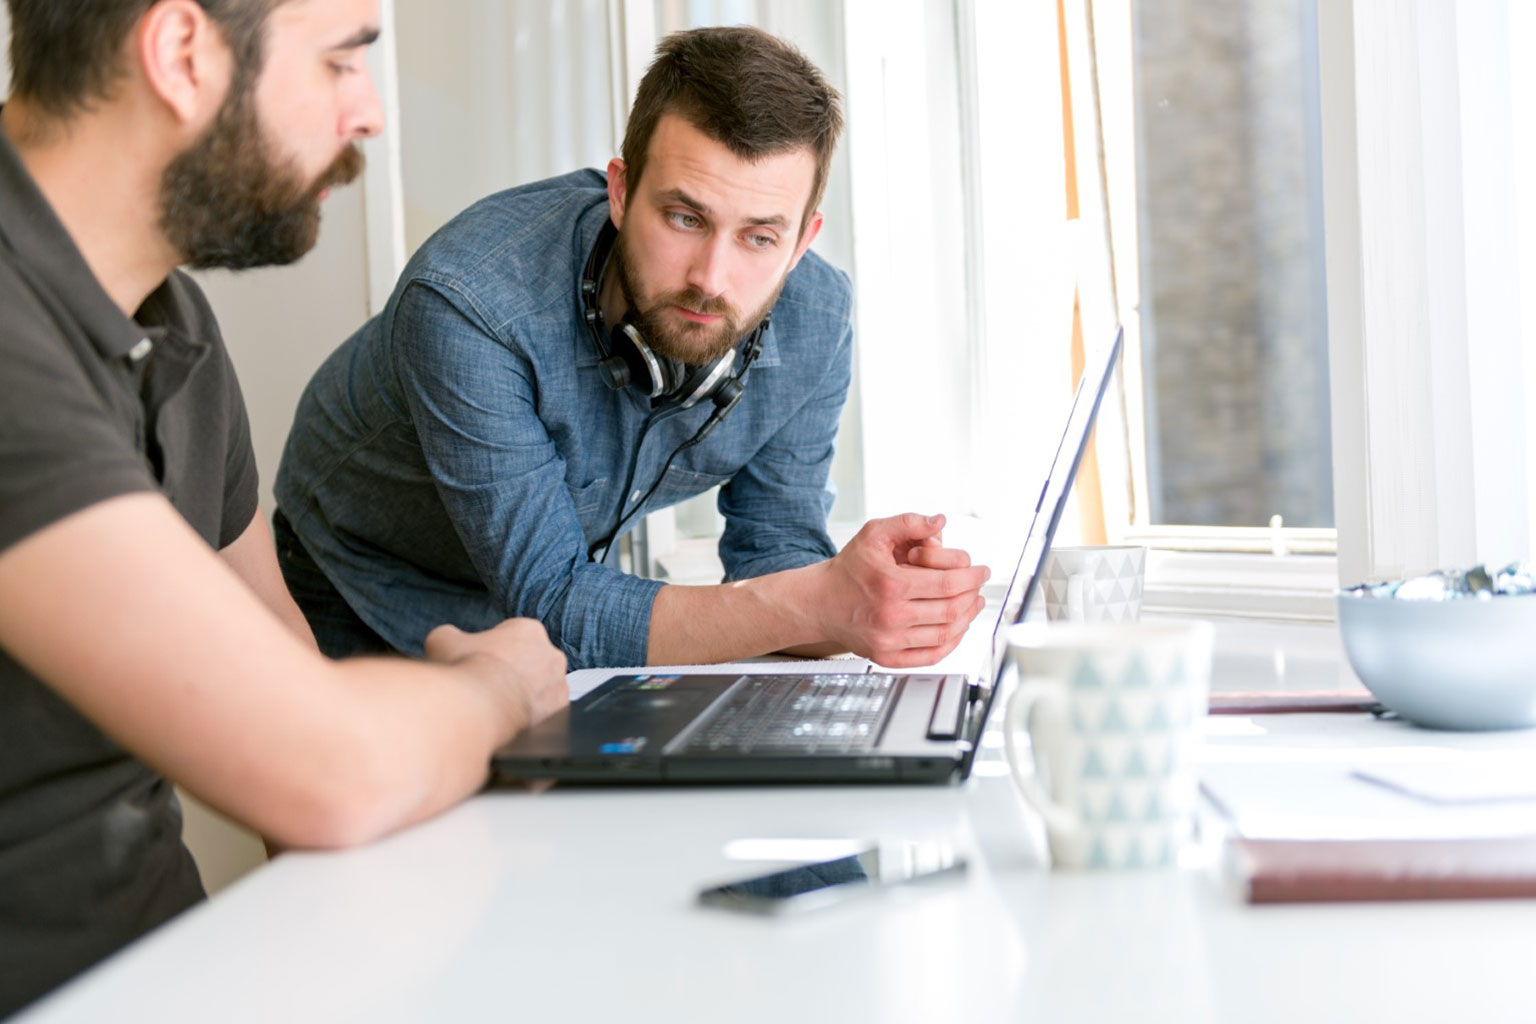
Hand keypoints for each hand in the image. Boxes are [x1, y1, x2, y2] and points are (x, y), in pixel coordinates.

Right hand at [424, 618, 568, 730]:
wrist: (478, 709)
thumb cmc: (464, 670)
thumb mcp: (443, 640)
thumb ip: (450, 634)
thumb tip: (448, 638)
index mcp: (529, 629)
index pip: (513, 636)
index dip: (494, 649)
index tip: (483, 661)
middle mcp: (552, 654)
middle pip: (530, 660)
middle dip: (513, 670)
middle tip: (490, 684)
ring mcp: (559, 684)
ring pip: (540, 686)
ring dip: (524, 692)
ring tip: (498, 704)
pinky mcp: (560, 711)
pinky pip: (545, 710)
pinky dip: (531, 714)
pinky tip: (510, 718)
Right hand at [813, 513, 989, 667]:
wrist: (819, 602)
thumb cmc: (849, 568)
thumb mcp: (873, 533)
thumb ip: (908, 523)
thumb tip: (940, 522)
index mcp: (891, 584)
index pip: (948, 583)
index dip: (972, 576)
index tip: (982, 570)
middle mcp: (890, 616)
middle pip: (952, 609)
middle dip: (973, 595)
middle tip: (979, 585)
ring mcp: (889, 640)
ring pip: (946, 634)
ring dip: (967, 617)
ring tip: (972, 603)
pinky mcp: (887, 657)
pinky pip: (932, 656)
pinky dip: (952, 642)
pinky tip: (957, 627)